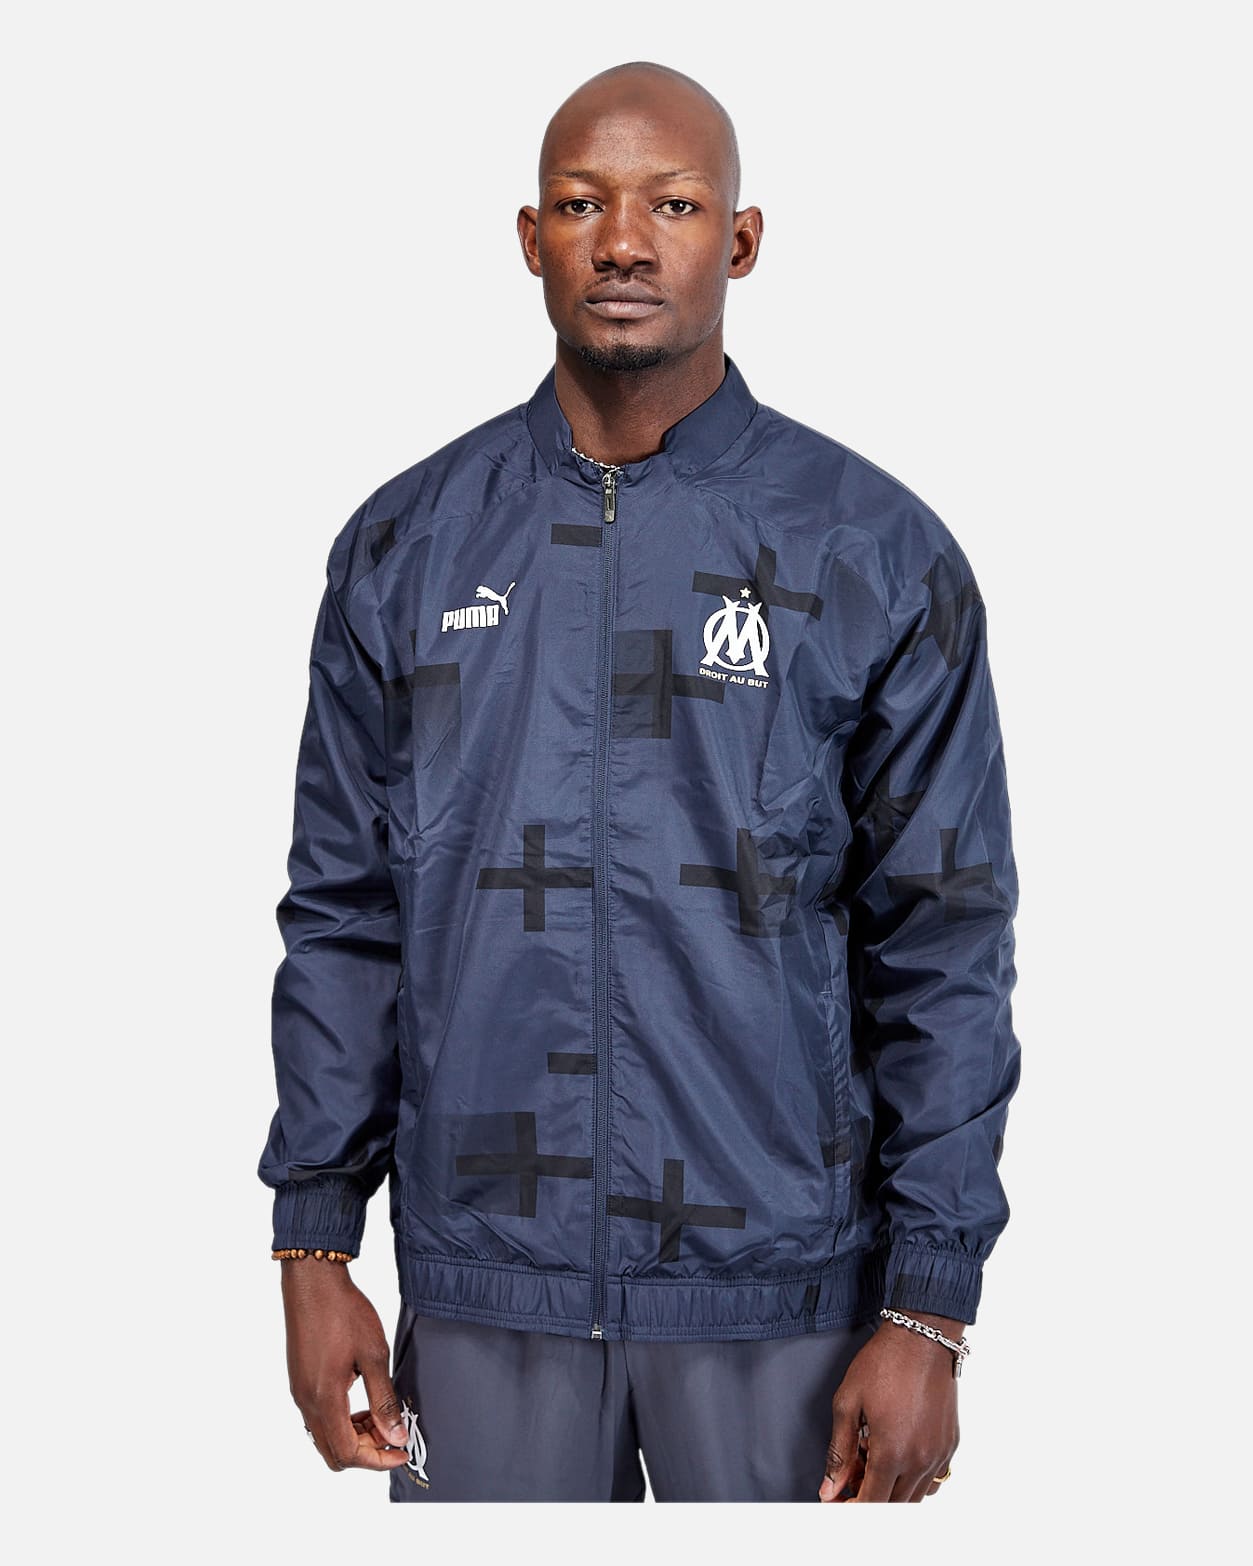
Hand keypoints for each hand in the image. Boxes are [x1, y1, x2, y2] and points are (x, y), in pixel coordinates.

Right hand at [281, 1260, 410, 1471]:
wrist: (313, 1282)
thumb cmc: (343, 1312)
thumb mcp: (374, 1355)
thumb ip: (384, 1400)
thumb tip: (395, 1436)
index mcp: (324, 1399)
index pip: (347, 1453)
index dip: (377, 1460)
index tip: (401, 1451)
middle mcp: (306, 1402)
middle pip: (332, 1452)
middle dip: (365, 1452)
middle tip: (392, 1433)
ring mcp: (299, 1391)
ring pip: (324, 1435)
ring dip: (353, 1435)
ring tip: (380, 1414)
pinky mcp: (299, 1379)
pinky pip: (318, 1416)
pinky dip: (341, 1419)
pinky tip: (360, 1398)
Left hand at [818, 1312, 960, 1501]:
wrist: (921, 1337)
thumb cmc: (884, 1363)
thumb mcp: (848, 1403)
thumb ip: (839, 1452)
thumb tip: (830, 1488)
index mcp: (892, 1452)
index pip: (871, 1504)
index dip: (850, 1510)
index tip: (836, 1503)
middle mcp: (920, 1460)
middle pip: (893, 1506)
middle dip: (868, 1500)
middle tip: (849, 1480)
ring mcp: (939, 1454)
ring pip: (914, 1496)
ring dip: (891, 1491)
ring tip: (870, 1464)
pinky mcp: (950, 1444)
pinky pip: (933, 1480)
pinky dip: (913, 1480)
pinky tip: (896, 1458)